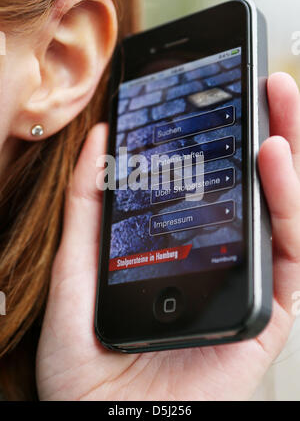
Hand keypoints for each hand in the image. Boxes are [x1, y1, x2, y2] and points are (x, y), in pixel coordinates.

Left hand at [36, 73, 299, 400]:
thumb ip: (90, 203)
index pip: (215, 182)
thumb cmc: (86, 359)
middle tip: (264, 80)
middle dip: (266, 128)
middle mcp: (224, 258)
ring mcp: (250, 282)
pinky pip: (292, 250)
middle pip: (256, 187)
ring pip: (284, 209)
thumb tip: (103, 138)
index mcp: (186, 245)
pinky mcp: (269, 312)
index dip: (223, 136)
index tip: (219, 90)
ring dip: (288, 150)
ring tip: (276, 99)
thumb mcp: (78, 264)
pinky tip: (275, 157)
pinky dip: (289, 201)